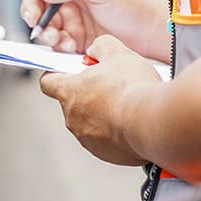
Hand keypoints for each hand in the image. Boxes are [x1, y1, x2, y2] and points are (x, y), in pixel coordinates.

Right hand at [20, 0, 169, 59]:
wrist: (151, 35)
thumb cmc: (135, 6)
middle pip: (38, 2)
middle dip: (33, 12)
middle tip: (35, 22)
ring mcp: (73, 21)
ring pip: (45, 24)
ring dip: (46, 32)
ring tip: (55, 38)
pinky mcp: (77, 41)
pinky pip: (57, 43)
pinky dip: (57, 46)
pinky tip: (67, 47)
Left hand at [39, 35, 161, 165]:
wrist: (153, 122)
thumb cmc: (133, 88)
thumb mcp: (117, 53)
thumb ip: (101, 46)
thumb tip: (97, 49)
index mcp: (70, 92)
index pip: (48, 82)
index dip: (56, 75)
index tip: (66, 71)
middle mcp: (73, 118)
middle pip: (73, 102)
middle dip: (90, 93)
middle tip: (111, 85)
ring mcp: (87, 138)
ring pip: (91, 121)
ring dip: (104, 113)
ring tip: (127, 103)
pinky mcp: (105, 153)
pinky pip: (106, 140)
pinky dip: (116, 131)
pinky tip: (133, 121)